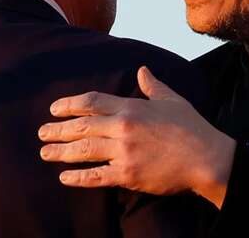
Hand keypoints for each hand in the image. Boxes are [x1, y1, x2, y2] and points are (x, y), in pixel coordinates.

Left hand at [38, 66, 234, 207]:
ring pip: (84, 152)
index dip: (69, 105)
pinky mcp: (128, 175)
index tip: (54, 109)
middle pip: (81, 127)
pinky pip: (97, 176)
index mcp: (132, 108)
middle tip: (41, 133)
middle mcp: (123, 128)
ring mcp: (124, 152)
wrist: (206, 158)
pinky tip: (65, 178)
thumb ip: (152, 86)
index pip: (92, 102)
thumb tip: (142, 70)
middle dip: (58, 130)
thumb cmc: (192, 127)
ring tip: (45, 153)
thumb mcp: (172, 100)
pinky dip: (79, 178)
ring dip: (61, 152)